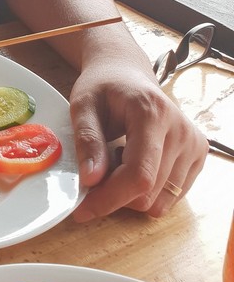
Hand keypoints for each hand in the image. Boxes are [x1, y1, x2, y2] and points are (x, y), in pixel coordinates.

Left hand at [68, 51, 207, 221]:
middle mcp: (181, 130)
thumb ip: (87, 140)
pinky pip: (170, 197)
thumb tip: (91, 180)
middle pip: (148, 193)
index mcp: (153, 113)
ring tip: (118, 158)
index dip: (109, 198)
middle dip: (114, 194)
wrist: (127, 73)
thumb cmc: (103, 87)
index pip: (139, 175)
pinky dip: (146, 190)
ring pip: (160, 202)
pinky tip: (135, 161)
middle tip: (95, 169)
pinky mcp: (199, 155)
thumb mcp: (83, 105)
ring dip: (130, 193)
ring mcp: (194, 144)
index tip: (83, 209)